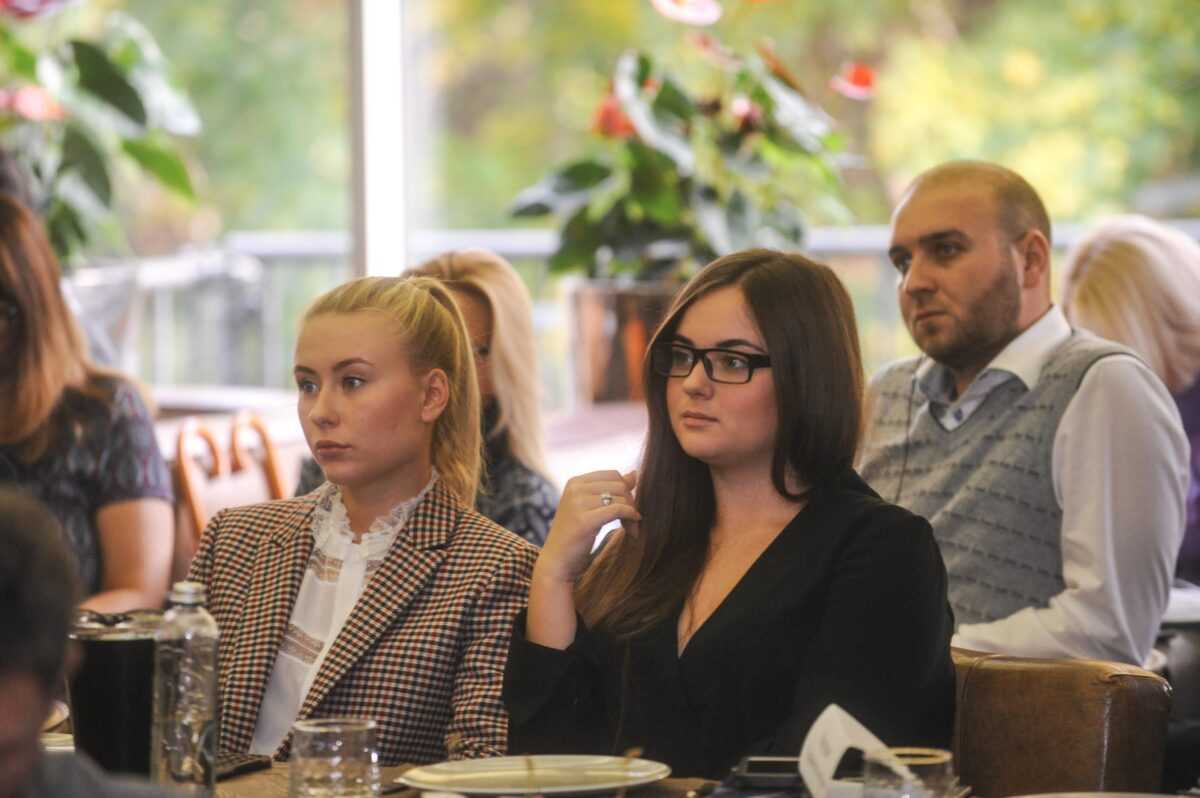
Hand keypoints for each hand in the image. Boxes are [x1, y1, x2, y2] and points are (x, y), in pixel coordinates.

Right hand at [536, 469, 639, 583]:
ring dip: (632, 514)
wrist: (556, 563)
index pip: (613, 475)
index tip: (628, 509)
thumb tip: (634, 473)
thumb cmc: (575, 537)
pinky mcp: (585, 520)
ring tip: (631, 529)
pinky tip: (633, 529)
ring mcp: (578, 503)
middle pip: (619, 484)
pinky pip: (618, 510)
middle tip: (632, 521)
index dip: (625, 491)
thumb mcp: (591, 508)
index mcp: (575, 482)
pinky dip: (631, 518)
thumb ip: (610, 490)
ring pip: (621, 497)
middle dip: (631, 502)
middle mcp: (575, 489)